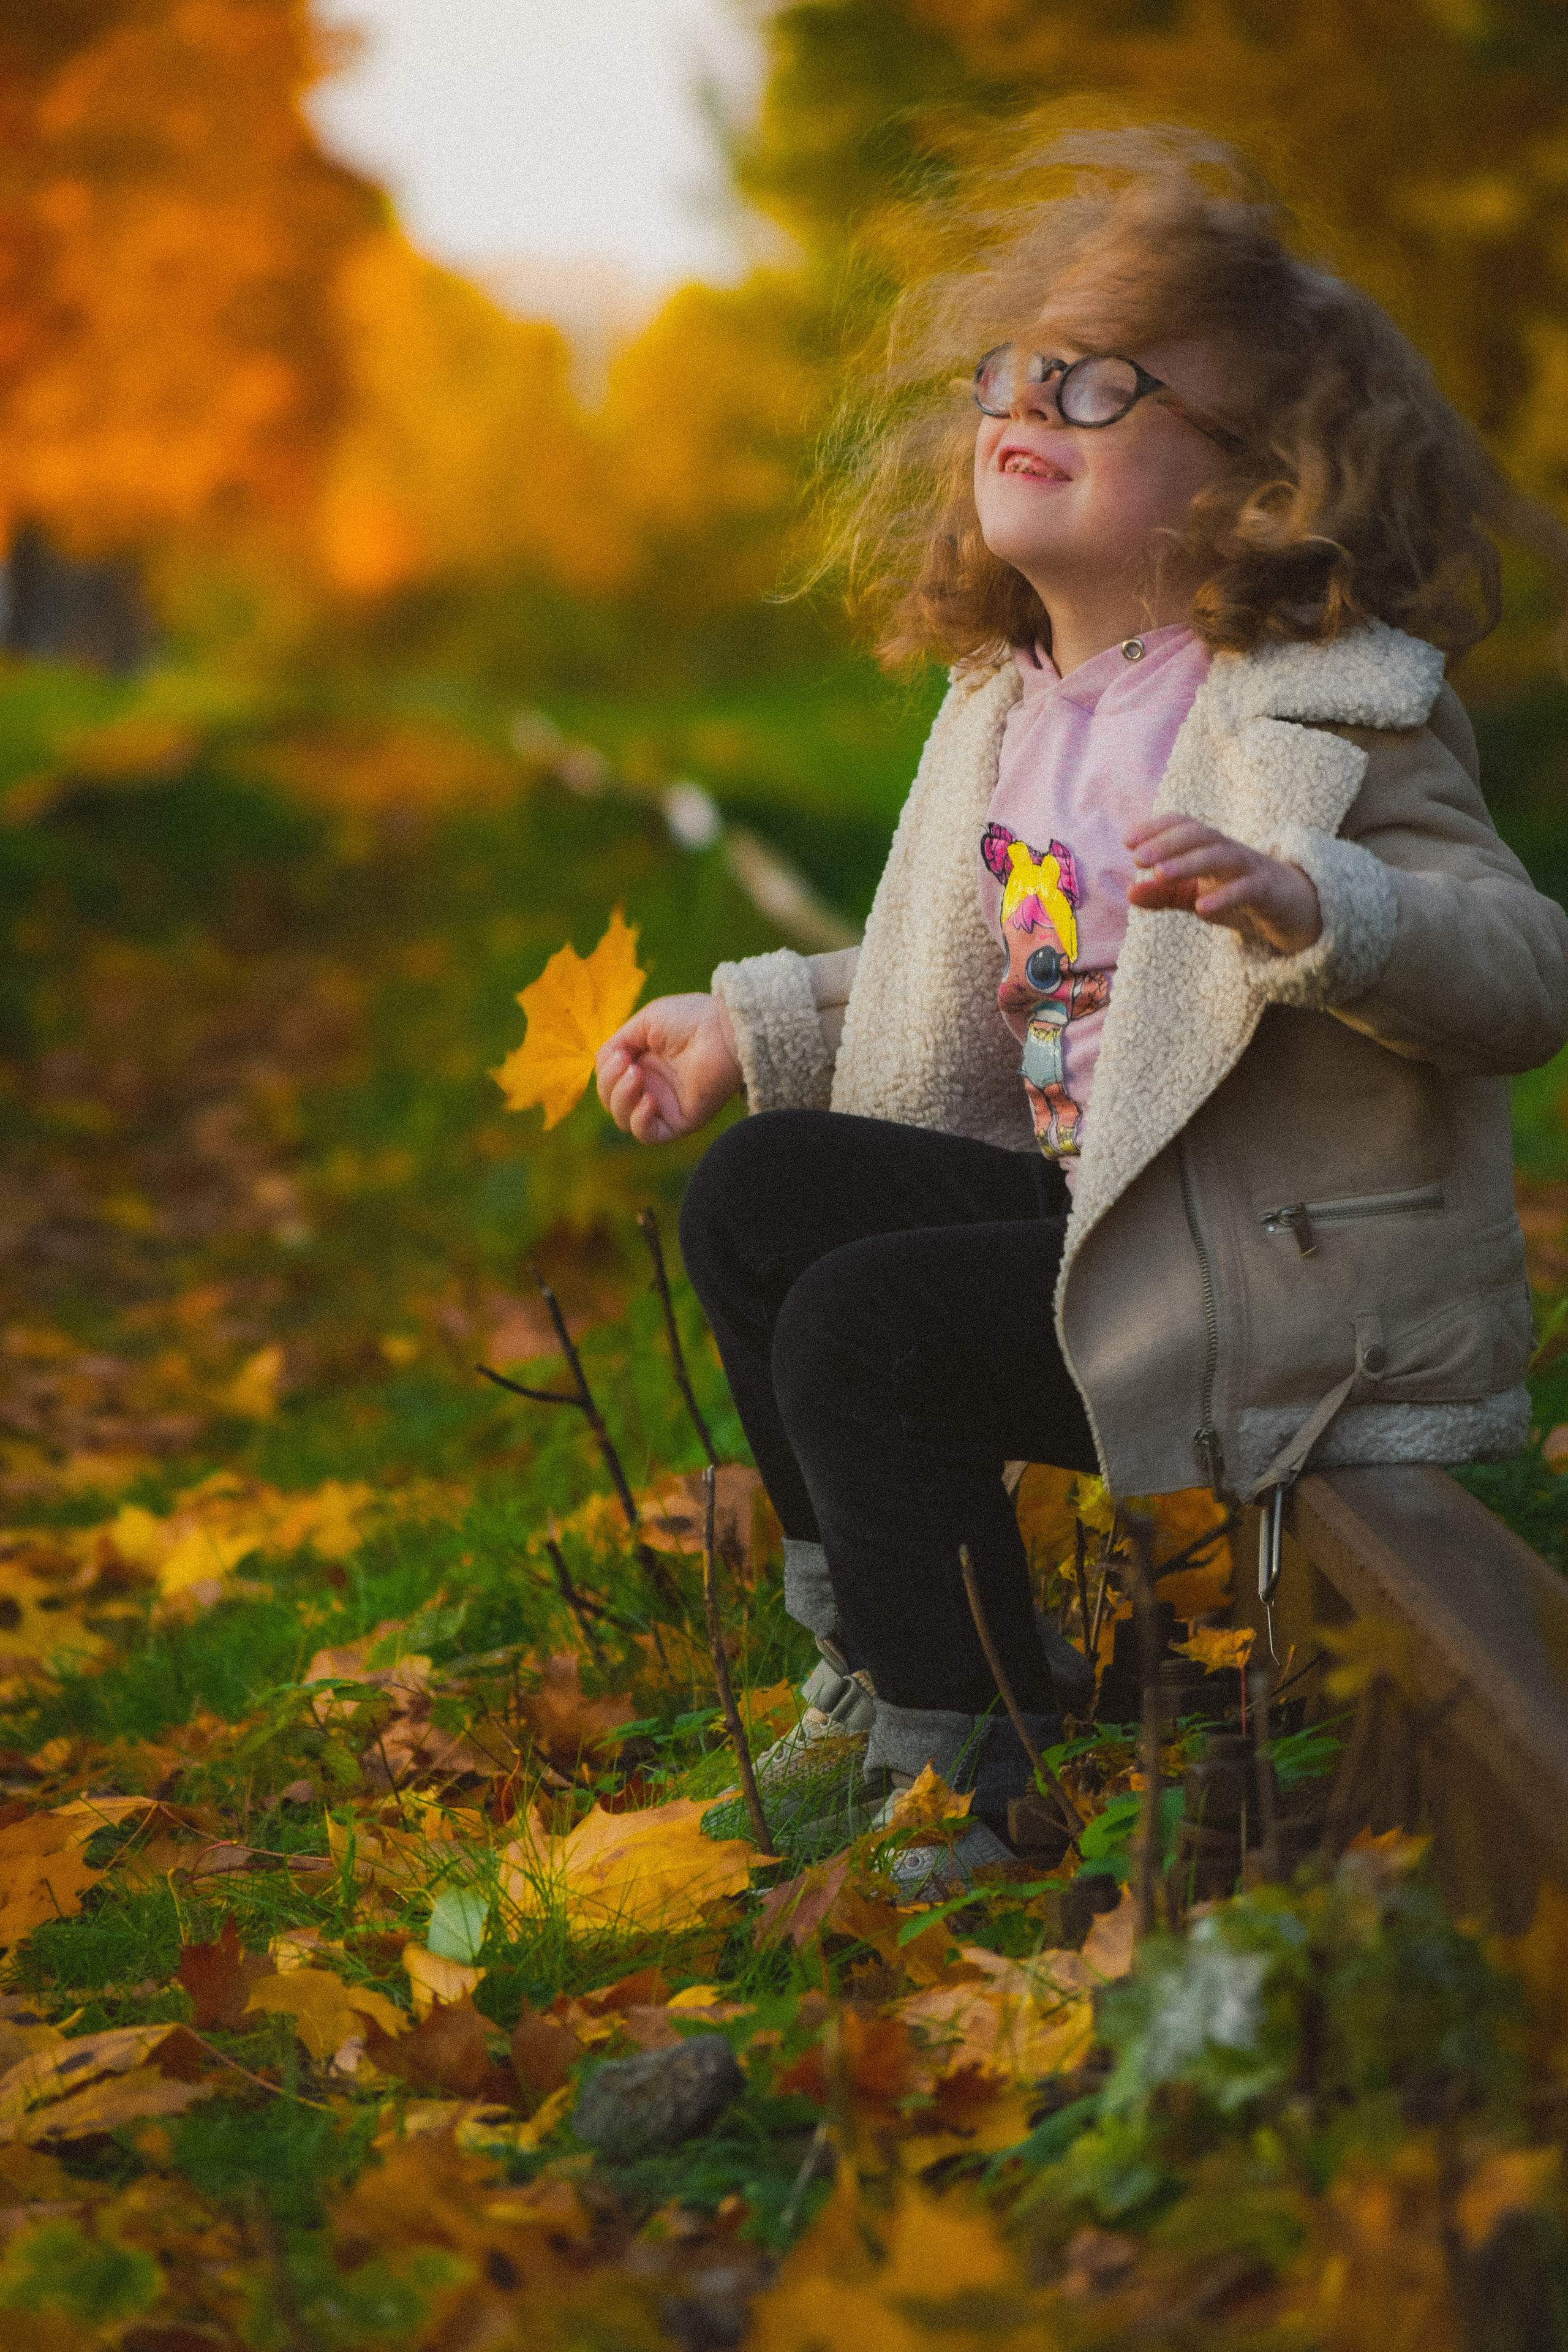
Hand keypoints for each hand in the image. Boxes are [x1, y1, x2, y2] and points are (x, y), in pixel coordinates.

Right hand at [595, 992, 742, 1143]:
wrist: (725, 1029)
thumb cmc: (691, 1019)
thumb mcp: (644, 1023)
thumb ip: (617, 1043)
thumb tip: (603, 1063)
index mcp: (644, 1063)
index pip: (609, 1081)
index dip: (606, 1072)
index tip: (620, 1054)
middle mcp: (653, 1086)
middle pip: (612, 1102)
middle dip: (610, 1084)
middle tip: (628, 1063)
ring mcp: (665, 1105)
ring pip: (624, 1120)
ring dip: (621, 1099)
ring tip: (636, 1075)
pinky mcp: (681, 1121)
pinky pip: (647, 1135)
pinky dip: (639, 1120)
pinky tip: (648, 1100)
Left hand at [1125, 814, 1322, 954]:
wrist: (1292, 909)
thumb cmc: (1238, 894)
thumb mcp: (1196, 895)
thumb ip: (1164, 894)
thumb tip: (1128, 892)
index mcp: (1210, 846)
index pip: (1183, 826)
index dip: (1156, 828)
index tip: (1128, 841)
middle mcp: (1229, 851)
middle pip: (1200, 836)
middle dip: (1167, 843)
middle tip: (1138, 858)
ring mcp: (1251, 869)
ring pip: (1221, 857)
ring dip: (1189, 863)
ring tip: (1160, 874)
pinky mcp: (1269, 892)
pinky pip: (1248, 889)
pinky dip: (1225, 897)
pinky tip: (1201, 908)